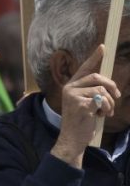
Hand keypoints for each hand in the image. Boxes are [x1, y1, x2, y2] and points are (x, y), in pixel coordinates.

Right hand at [53, 45, 120, 167]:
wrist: (72, 138)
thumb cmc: (80, 121)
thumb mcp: (85, 103)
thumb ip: (92, 92)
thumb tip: (109, 86)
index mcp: (71, 86)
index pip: (85, 68)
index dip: (95, 57)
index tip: (103, 47)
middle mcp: (70, 88)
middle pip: (97, 77)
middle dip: (111, 87)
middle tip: (116, 96)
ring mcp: (73, 96)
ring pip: (102, 90)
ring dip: (110, 103)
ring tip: (106, 112)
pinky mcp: (80, 104)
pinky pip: (102, 100)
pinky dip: (106, 109)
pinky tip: (100, 116)